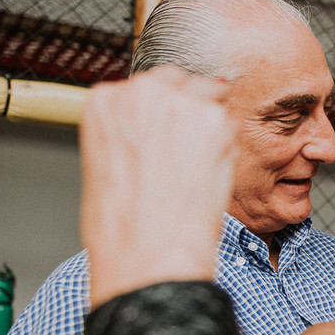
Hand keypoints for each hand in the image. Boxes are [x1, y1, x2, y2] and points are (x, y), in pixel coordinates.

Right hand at [80, 67, 238, 306]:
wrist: (149, 253)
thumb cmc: (122, 226)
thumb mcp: (104, 165)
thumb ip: (128, 133)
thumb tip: (152, 129)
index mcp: (105, 101)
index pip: (146, 86)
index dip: (161, 112)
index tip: (165, 133)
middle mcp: (141, 92)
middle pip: (179, 81)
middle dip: (187, 110)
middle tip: (186, 151)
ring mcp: (181, 103)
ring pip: (209, 98)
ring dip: (209, 127)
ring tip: (196, 169)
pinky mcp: (216, 121)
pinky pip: (230, 124)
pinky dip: (226, 147)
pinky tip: (209, 175)